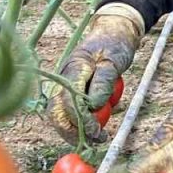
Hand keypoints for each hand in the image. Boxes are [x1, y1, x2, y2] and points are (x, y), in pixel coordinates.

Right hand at [46, 3, 144, 142]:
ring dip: (72, 130)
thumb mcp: (114, 61)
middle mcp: (64, 77)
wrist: (113, 31)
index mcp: (74, 68)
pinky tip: (91, 128)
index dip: (81, 120)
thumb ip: (103, 82)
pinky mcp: (69, 88)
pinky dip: (75, 122)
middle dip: (71, 131)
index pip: (69, 100)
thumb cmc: (115, 44)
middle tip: (93, 142)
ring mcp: (64, 83)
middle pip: (56, 112)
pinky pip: (66, 110)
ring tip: (95, 138)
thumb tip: (93, 106)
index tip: (98, 131)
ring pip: (58, 114)